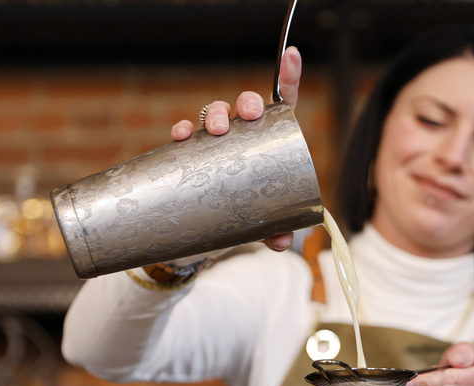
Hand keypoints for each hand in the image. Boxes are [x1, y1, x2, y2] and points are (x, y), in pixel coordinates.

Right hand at [169, 46, 302, 252]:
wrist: (212, 228)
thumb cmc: (248, 213)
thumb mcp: (265, 222)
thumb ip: (276, 230)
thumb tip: (282, 241)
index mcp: (271, 138)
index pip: (283, 101)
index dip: (288, 76)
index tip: (292, 55)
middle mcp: (244, 133)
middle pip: (246, 105)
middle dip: (245, 103)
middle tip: (246, 115)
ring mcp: (218, 142)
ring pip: (215, 115)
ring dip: (214, 115)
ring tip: (215, 130)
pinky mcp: (193, 154)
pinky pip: (187, 136)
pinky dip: (183, 131)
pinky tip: (181, 135)